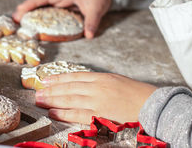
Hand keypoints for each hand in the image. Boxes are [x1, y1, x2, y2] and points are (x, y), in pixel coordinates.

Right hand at [12, 0, 111, 38]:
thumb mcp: (97, 8)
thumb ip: (92, 22)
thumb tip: (88, 36)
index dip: (31, 3)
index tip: (20, 10)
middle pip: (38, 0)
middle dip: (25, 8)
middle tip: (14, 20)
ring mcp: (59, 0)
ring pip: (40, 4)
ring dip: (29, 11)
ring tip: (18, 22)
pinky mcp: (61, 4)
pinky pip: (47, 8)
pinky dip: (38, 13)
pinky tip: (32, 21)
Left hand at [35, 72, 156, 123]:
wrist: (154, 105)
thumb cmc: (138, 94)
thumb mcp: (118, 82)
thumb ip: (101, 83)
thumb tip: (84, 85)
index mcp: (102, 77)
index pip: (75, 76)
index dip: (59, 78)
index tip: (46, 79)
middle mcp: (98, 86)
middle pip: (69, 87)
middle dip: (51, 89)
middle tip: (37, 91)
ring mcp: (98, 100)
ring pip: (70, 99)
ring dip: (53, 99)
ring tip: (40, 100)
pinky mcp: (101, 115)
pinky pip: (78, 113)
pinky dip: (64, 113)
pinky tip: (53, 113)